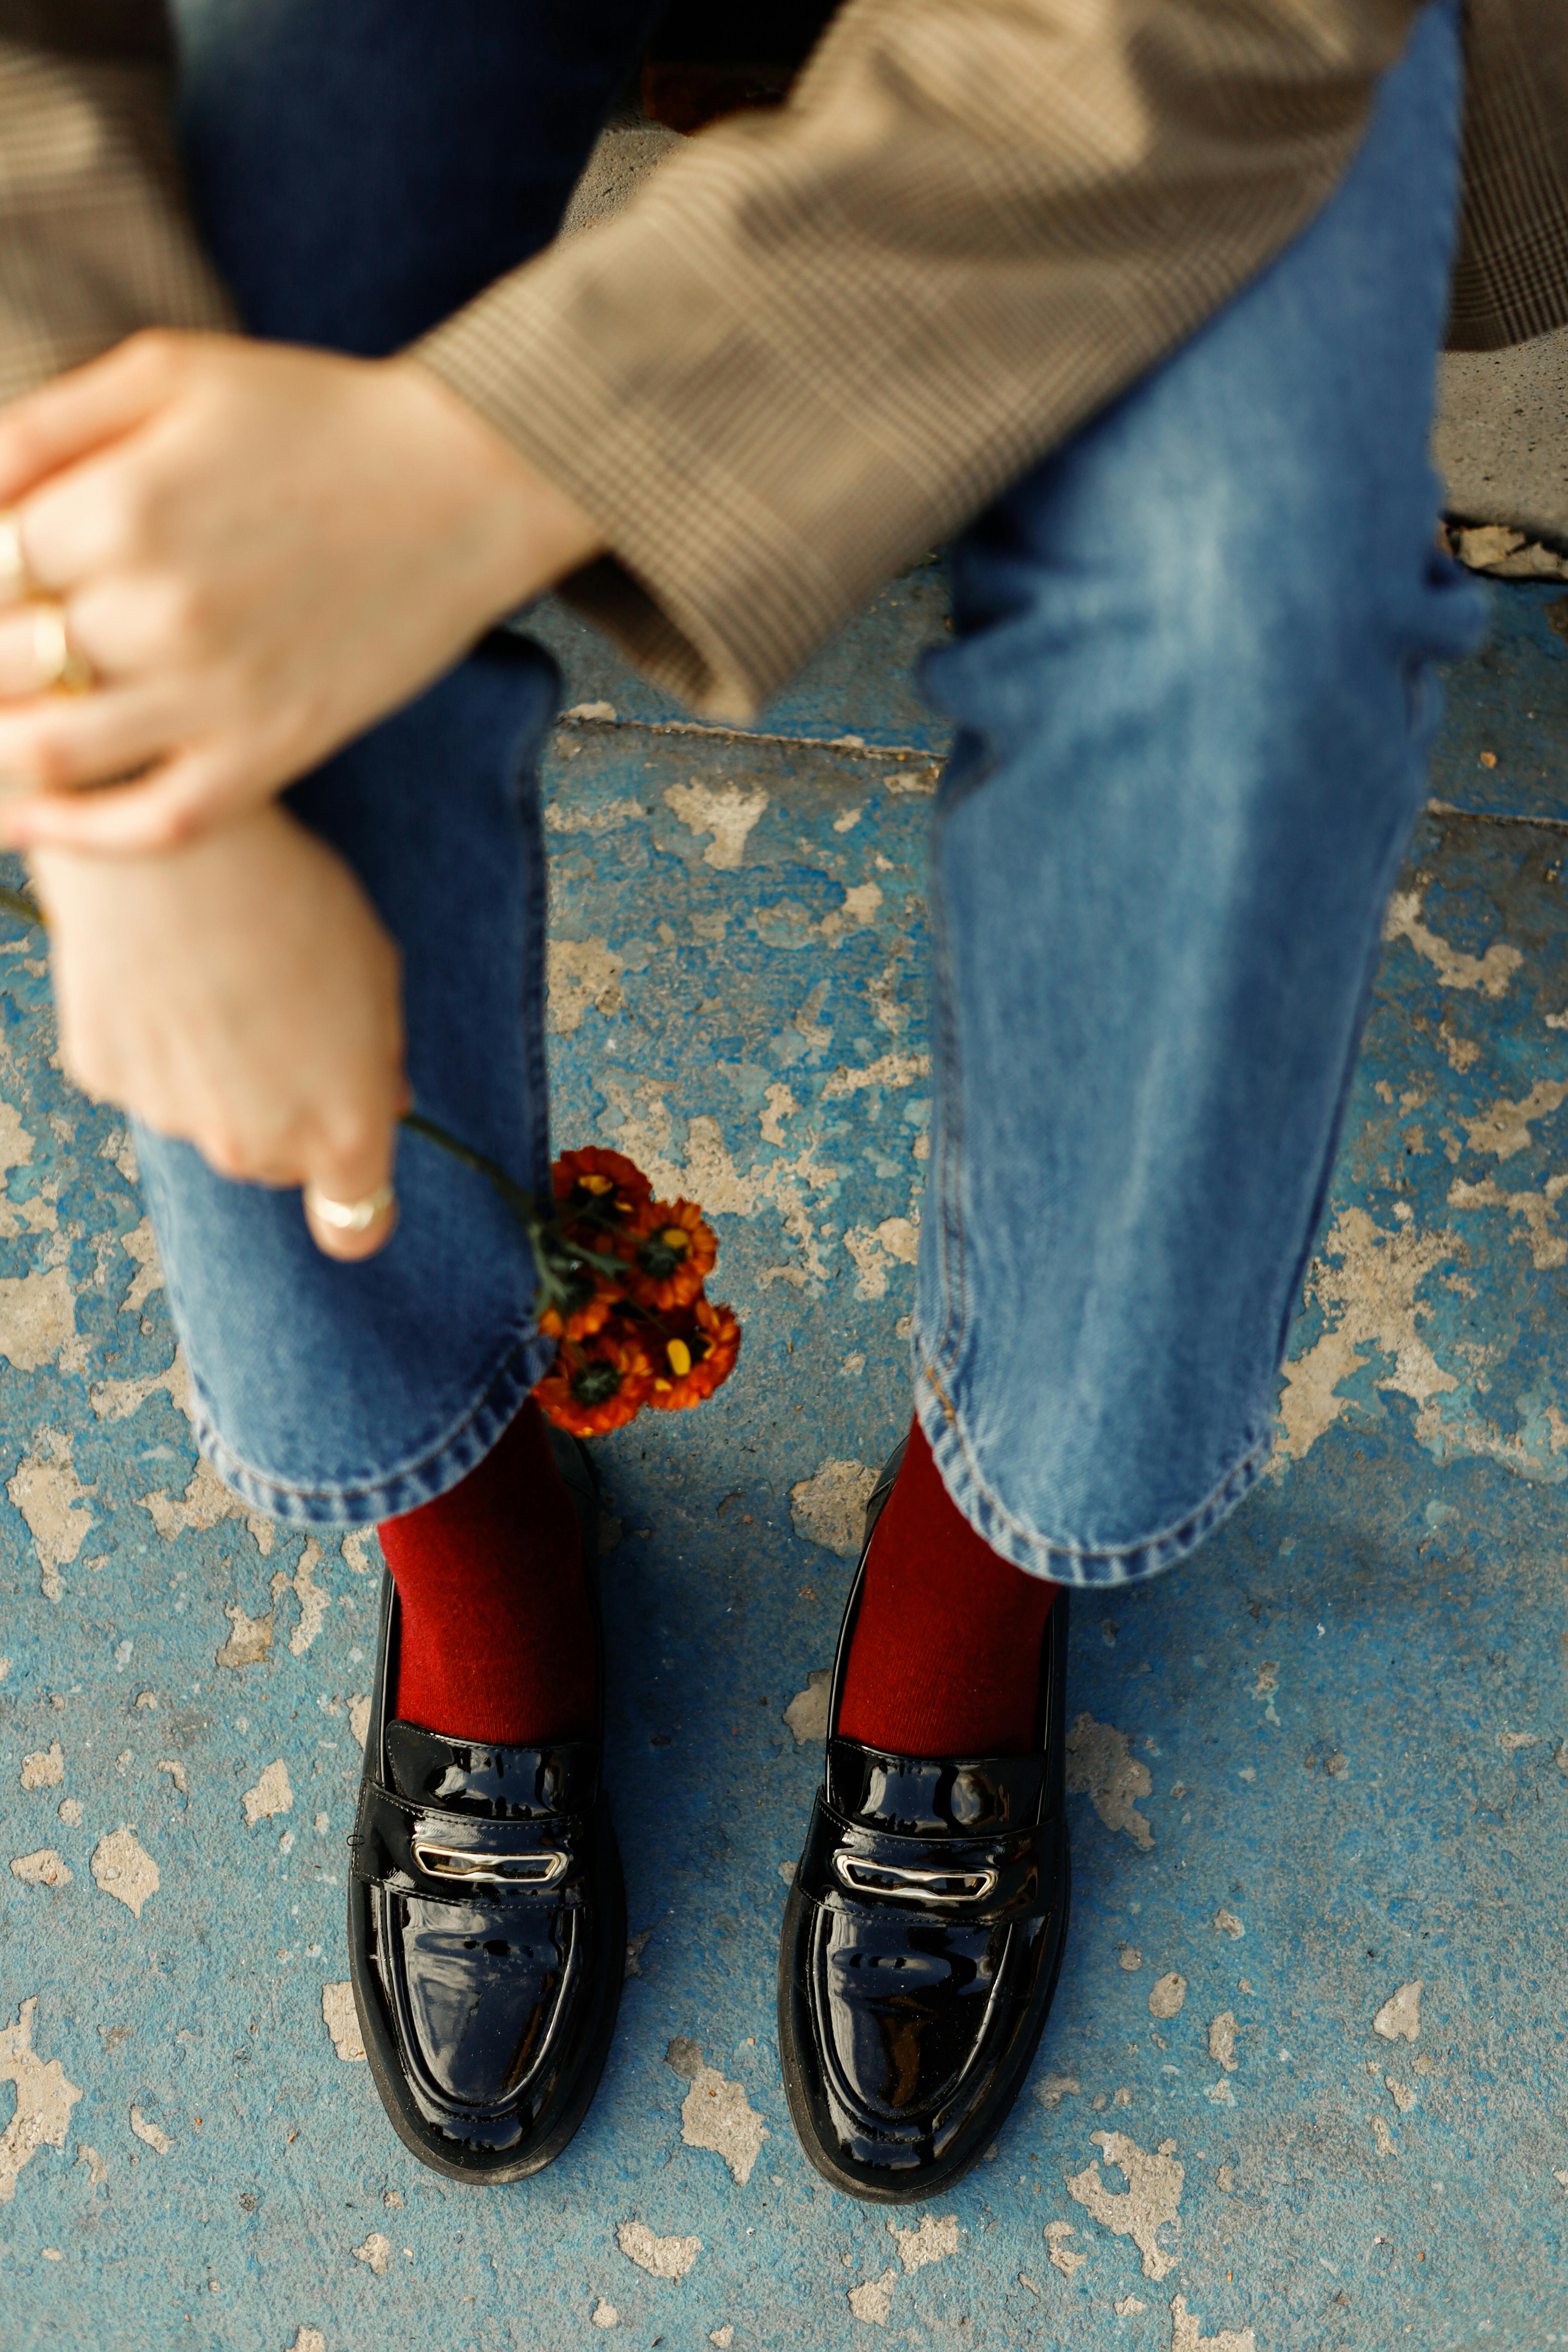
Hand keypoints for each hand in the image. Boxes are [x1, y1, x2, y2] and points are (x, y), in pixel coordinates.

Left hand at [0, 332, 600, 854]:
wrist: (465, 480)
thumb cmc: (312, 416)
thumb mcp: (164, 371)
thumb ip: (41, 427)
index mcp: (121, 508)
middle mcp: (159, 611)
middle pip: (0, 662)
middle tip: (4, 653)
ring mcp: (218, 694)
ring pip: (46, 753)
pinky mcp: (273, 750)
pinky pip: (153, 823)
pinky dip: (74, 835)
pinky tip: (26, 823)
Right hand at [34, 804, 408, 1260]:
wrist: (178, 850)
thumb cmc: (294, 902)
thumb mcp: (375, 975)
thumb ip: (380, 1055)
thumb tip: (387, 1096)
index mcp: (341, 1134)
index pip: (355, 1225)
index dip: (360, 1204)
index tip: (354, 1169)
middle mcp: (255, 1149)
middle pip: (280, 1159)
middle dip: (289, 1109)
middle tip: (283, 1020)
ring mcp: (175, 1118)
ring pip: (210, 1114)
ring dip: (220, 1070)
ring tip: (221, 979)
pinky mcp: (109, 1076)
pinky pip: (148, 1072)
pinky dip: (158, 1035)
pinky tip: (166, 970)